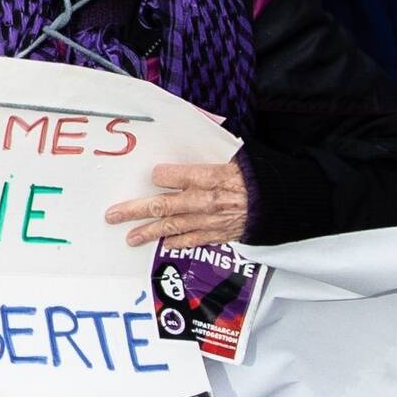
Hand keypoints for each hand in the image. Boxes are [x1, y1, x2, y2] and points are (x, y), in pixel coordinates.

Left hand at [105, 158, 250, 251]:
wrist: (282, 204)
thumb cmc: (259, 178)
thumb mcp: (236, 158)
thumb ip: (209, 157)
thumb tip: (187, 152)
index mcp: (210, 176)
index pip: (172, 175)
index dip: (160, 176)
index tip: (153, 175)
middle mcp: (206, 200)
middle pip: (162, 205)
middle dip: (134, 210)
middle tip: (113, 215)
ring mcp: (211, 220)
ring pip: (172, 227)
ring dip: (149, 232)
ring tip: (130, 237)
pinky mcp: (219, 234)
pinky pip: (193, 240)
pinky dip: (177, 243)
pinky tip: (162, 244)